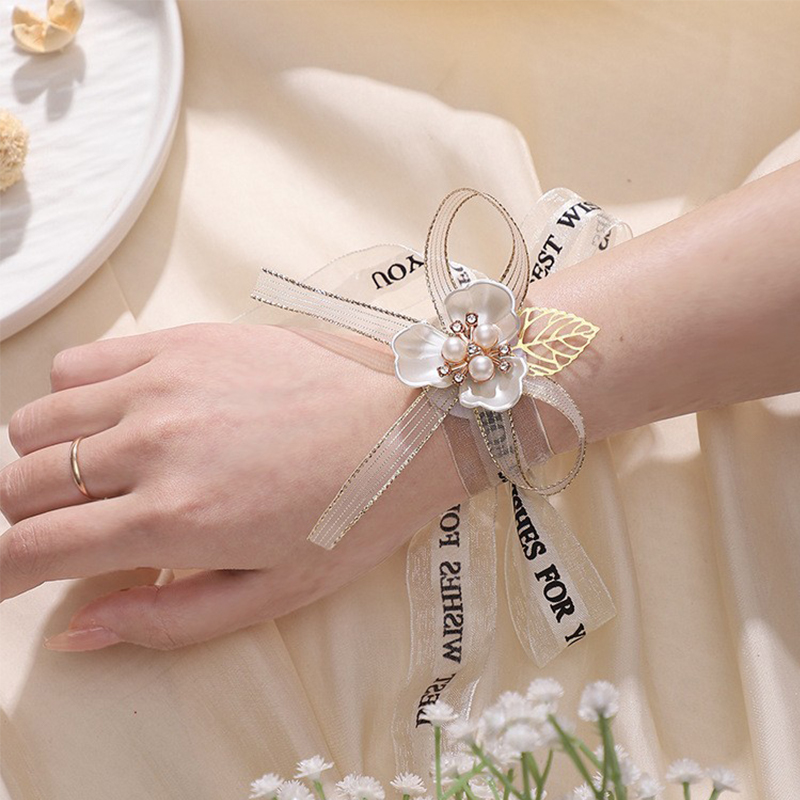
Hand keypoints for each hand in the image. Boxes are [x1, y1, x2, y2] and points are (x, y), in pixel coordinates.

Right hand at [0, 322, 464, 649]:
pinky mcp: (184, 341)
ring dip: (46, 457)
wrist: (406, 425)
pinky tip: (119, 415)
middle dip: (29, 519)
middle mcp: (154, 443)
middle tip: (71, 528)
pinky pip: (81, 362)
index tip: (10, 578)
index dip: (2, 574)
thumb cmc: (350, 514)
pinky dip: (76, 396)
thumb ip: (166, 618)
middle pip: (22, 482)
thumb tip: (76, 628)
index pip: (32, 547)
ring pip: (38, 420)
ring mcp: (164, 383)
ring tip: (94, 472)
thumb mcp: (272, 593)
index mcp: (174, 517)